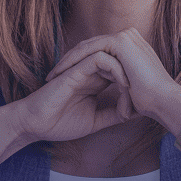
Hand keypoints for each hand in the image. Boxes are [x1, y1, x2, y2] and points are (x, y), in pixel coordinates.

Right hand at [11, 48, 135, 144]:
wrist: (36, 125)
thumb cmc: (60, 123)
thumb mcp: (96, 121)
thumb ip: (113, 115)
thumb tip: (135, 113)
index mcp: (96, 82)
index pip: (122, 72)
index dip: (136, 85)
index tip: (143, 106)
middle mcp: (91, 71)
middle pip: (121, 61)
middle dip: (136, 75)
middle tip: (145, 95)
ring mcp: (83, 68)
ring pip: (113, 55)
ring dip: (128, 70)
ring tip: (135, 90)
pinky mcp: (75, 70)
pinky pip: (100, 59)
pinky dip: (115, 68)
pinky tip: (123, 84)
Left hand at [45, 28, 180, 126]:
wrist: (164, 102)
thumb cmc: (151, 102)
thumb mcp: (130, 88)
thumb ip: (119, 82)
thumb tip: (111, 94)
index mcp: (130, 47)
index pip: (96, 51)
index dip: (78, 64)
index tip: (63, 79)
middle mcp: (127, 37)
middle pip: (89, 47)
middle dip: (69, 61)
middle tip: (52, 75)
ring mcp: (124, 36)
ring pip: (86, 47)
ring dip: (68, 60)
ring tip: (53, 75)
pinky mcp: (120, 41)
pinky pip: (89, 49)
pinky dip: (74, 60)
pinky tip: (63, 73)